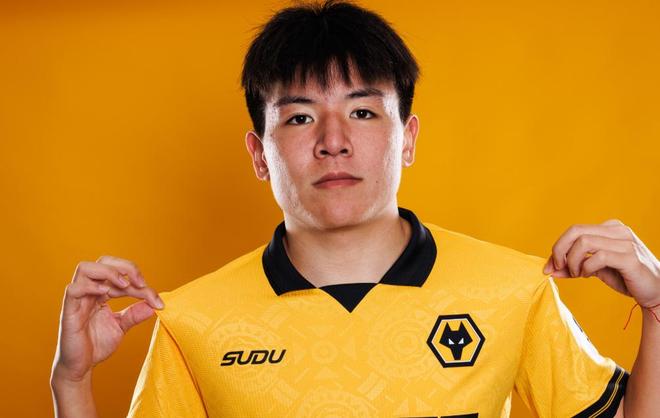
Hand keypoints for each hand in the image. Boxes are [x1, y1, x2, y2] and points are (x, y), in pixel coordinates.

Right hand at [51, 255, 163, 383]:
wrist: (80, 368)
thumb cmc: (96, 345)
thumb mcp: (121, 327)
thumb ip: (134, 314)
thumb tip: (154, 305)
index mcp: (101, 292)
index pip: (121, 275)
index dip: (140, 282)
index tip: (157, 301)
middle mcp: (88, 291)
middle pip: (103, 261)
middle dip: (125, 267)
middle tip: (141, 283)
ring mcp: (77, 299)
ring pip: (85, 268)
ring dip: (109, 272)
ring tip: (125, 286)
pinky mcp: (68, 311)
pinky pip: (73, 289)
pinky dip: (90, 286)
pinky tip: (105, 293)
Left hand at [543, 219, 659, 307]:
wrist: (656, 292)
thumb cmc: (626, 278)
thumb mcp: (594, 270)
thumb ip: (573, 267)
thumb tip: (550, 269)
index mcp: (610, 228)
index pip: (574, 230)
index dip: (557, 247)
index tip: (550, 266)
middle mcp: (618, 231)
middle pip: (575, 231)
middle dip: (559, 251)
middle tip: (558, 268)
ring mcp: (625, 242)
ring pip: (584, 242)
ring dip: (573, 261)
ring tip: (578, 274)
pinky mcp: (630, 257)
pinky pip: (598, 257)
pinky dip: (586, 268)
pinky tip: (589, 276)